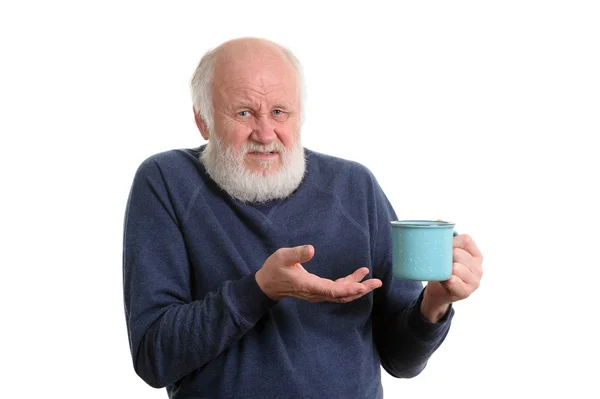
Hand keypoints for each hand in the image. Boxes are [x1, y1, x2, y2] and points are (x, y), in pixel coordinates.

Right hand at [255, 245, 381, 302]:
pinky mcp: (318, 290)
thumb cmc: (274, 269)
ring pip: (341, 294)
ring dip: (357, 288)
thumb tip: (311, 249)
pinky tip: (357, 277)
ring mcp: (318, 293)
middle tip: (377, 283)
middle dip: (360, 289)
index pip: (332, 290)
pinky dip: (349, 285)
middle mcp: (316, 292)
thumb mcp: (282, 257)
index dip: (348, 289)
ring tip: (372, 280)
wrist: (267, 284)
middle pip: (342, 295)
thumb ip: (296, 254)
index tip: (361, 286)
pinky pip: (337, 291)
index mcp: (309, 285)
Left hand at [421, 234, 483, 321]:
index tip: (441, 244)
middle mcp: (479, 266)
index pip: (466, 240)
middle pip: (459, 254)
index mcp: (475, 254)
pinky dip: (450, 280)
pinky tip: (447, 279)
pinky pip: (456, 282)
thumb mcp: (445, 253)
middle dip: (446, 255)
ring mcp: (475, 280)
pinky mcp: (467, 292)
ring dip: (445, 269)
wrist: (439, 292)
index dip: (451, 240)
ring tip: (440, 271)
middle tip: (437, 260)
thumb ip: (444, 236)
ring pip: (457, 268)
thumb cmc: (443, 268)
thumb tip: (439, 219)